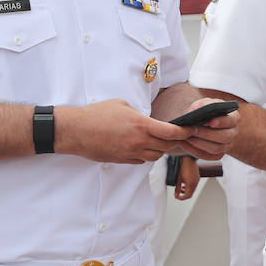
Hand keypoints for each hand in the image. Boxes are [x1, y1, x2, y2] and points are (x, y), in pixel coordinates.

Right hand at [56, 99, 192, 163]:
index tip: (190, 130)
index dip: (185, 133)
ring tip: (156, 140)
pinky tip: (141, 147)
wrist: (76, 131)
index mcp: (141, 125)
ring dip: (160, 149)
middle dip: (174, 141)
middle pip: (167, 147)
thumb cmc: (96, 115)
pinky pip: (142, 161)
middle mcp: (139, 141)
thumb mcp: (122, 105)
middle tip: (174, 135)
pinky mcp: (123, 160)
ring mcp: (131, 153)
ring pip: (156, 156)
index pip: (172, 133)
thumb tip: (149, 119)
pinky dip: (146, 155)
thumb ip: (140, 113)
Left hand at [174, 155, 199, 200]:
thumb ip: (177, 188)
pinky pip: (194, 185)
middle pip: (191, 194)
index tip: (177, 197)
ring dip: (187, 191)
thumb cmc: (183, 167)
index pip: (187, 196)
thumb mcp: (178, 179)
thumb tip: (176, 195)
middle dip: (184, 195)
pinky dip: (190, 187)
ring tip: (181, 188)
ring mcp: (197, 180)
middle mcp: (195, 183)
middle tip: (179, 194)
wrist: (188, 158)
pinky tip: (185, 183)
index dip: (181, 198)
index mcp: (190, 184)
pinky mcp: (197, 177)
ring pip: (193, 190)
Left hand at [176, 98, 240, 159]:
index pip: (231, 121)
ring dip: (199, 143)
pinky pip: (207, 156)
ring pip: (215, 149)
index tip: (210, 121)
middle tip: (193, 129)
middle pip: (225, 137)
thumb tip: (197, 109)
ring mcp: (227, 146)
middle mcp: (233, 133)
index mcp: (233, 118)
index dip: (221, 122)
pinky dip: (193, 150)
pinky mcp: (217, 155)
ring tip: (186, 136)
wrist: (201, 123)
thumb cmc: (204, 112)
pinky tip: (183, 143)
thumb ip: (202, 104)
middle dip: (207, 134)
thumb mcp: (204, 104)